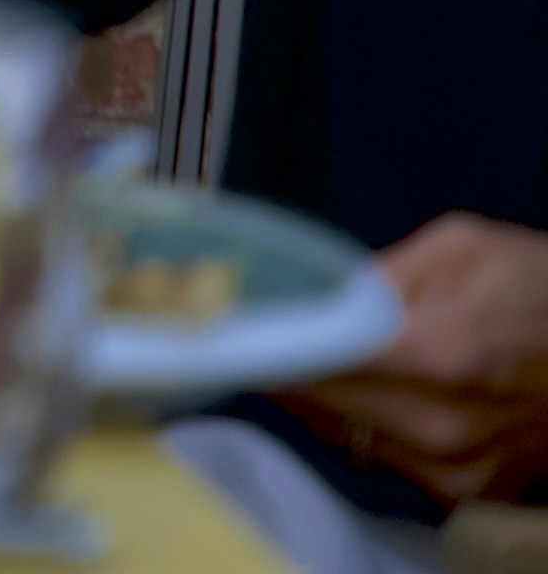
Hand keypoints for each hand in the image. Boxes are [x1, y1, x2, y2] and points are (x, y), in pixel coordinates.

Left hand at [284, 216, 547, 506]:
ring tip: (316, 355)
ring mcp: (455, 468)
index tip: (226, 318)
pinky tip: (369, 390)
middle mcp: (441, 425)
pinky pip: (380, 455)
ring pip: (341, 432)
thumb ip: (376, 276)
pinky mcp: (466, 492)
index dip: (265, 337)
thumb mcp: (462, 249)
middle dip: (283, 364)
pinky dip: (362, 423)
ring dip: (318, 397)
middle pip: (318, 401)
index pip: (316, 358)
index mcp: (440, 354)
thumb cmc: (541, 288)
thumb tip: (308, 299)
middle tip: (256, 331)